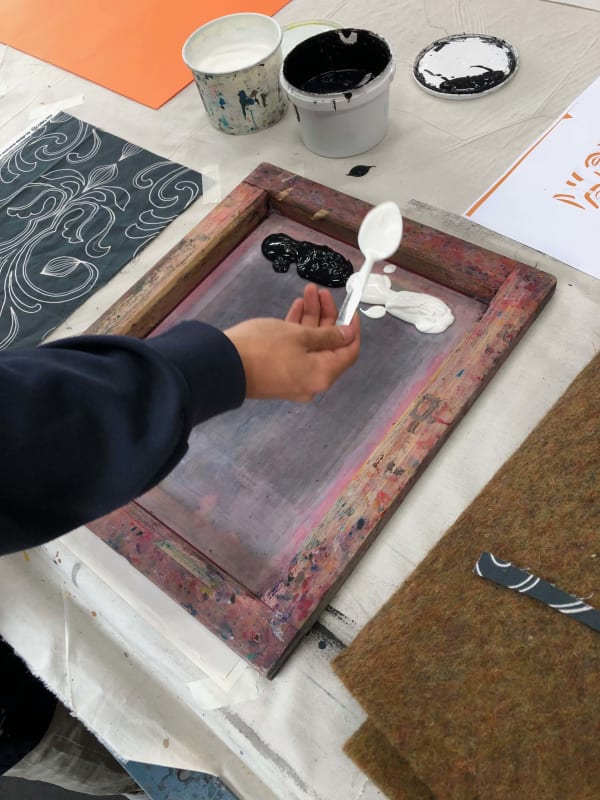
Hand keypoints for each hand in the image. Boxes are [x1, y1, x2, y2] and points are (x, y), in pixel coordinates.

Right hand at [224, 283, 359, 401]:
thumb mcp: (299, 335)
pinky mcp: (279, 372)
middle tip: (322, 293)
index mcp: (322, 375)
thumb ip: (327, 335)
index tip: (350, 309)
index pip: (349, 352)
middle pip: (329, 346)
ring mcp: (294, 377)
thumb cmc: (262, 349)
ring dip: (311, 318)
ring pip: (310, 344)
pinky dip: (297, 330)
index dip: (352, 329)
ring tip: (308, 293)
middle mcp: (311, 380)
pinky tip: (296, 307)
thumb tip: (346, 335)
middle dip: (327, 316)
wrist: (223, 364)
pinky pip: (295, 350)